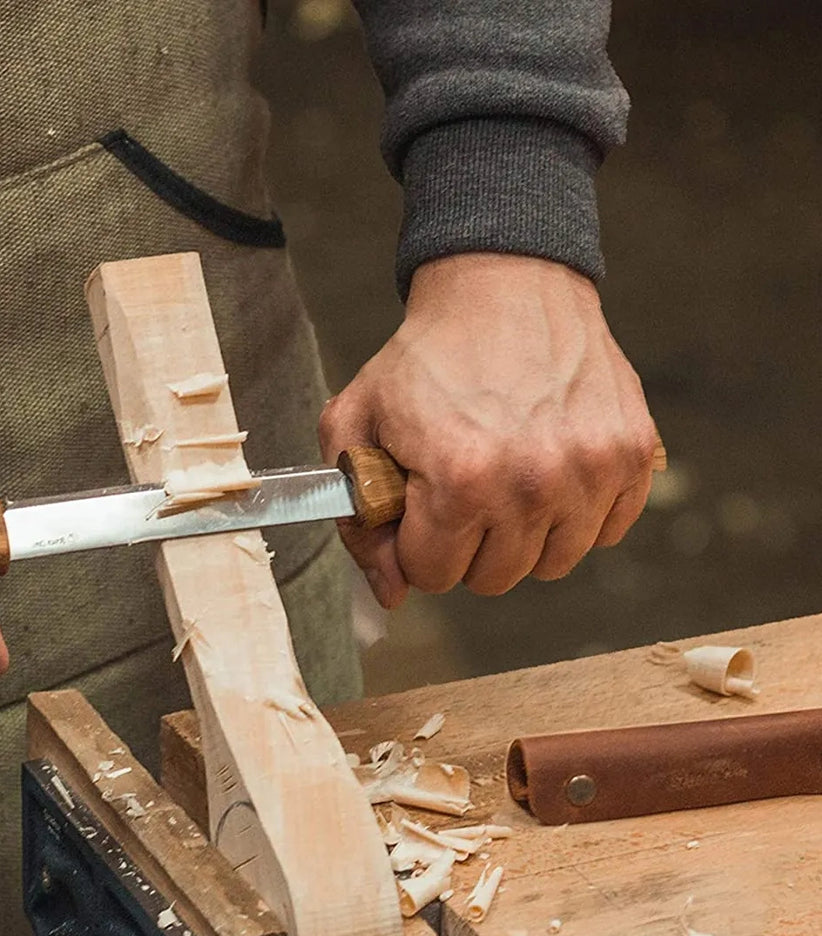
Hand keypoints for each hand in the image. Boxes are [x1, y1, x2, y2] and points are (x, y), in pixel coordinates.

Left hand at [319, 253, 658, 606]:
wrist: (505, 285)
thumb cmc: (427, 358)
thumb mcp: (357, 423)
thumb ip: (359, 520)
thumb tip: (392, 594)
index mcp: (460, 479)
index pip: (432, 575)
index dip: (417, 543)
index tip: (419, 505)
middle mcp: (533, 483)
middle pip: (492, 579)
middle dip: (466, 546)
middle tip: (460, 492)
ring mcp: (591, 471)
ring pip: (552, 565)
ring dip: (523, 537)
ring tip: (504, 482)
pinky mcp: (632, 455)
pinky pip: (605, 534)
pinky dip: (577, 517)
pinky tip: (550, 472)